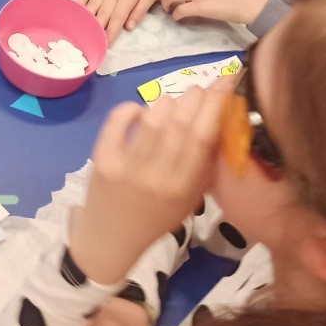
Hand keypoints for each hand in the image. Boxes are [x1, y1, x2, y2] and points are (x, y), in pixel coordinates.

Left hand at [68, 87, 224, 284]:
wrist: (110, 239)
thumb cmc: (156, 217)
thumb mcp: (190, 199)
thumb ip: (205, 166)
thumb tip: (221, 119)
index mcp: (183, 188)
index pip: (203, 137)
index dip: (215, 105)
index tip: (222, 86)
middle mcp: (157, 177)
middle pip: (180, 123)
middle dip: (194, 97)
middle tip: (200, 89)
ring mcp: (127, 167)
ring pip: (153, 120)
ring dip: (167, 102)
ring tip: (173, 102)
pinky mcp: (102, 159)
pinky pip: (118, 121)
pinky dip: (132, 108)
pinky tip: (140, 109)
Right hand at [78, 0, 159, 44]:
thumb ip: (140, 10)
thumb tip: (129, 27)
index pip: (117, 18)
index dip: (110, 33)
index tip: (104, 45)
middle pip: (102, 15)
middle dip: (96, 30)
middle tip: (91, 43)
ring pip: (91, 6)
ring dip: (86, 20)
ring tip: (81, 32)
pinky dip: (79, 4)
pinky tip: (75, 14)